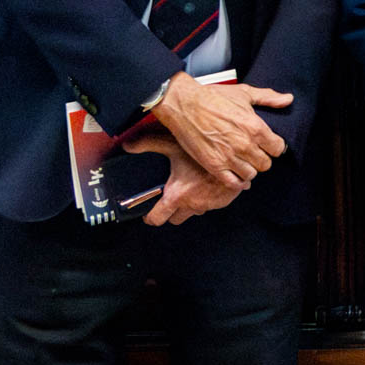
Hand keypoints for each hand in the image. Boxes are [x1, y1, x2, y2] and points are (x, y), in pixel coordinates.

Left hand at [123, 133, 242, 225]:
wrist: (237, 155)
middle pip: (175, 220)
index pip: (157, 219)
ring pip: (194, 212)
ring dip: (191, 204)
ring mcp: (208, 205)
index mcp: (176, 195)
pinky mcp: (223, 202)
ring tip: (192, 188)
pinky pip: (211, 205)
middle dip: (171, 212)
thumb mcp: (173, 145)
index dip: (150, 218)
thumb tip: (127, 145)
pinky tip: (207, 184)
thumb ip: (149, 144)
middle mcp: (192, 204)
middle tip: (171, 198)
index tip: (149, 214)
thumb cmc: (204, 151)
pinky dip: (208, 198)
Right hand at [153, 70, 292, 189]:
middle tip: (254, 153)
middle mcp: (245, 145)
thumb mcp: (244, 93)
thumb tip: (288, 100)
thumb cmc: (213, 97)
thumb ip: (268, 98)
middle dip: (262, 158)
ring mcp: (229, 157)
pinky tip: (235, 174)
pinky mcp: (214, 166)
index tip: (269, 145)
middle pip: (265, 164)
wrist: (184, 104)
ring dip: (249, 169)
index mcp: (256, 128)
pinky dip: (237, 181)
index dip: (274, 147)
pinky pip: (233, 183)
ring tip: (243, 161)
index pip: (278, 149)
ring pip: (251, 174)